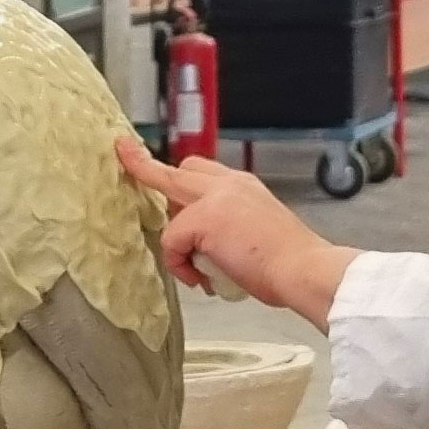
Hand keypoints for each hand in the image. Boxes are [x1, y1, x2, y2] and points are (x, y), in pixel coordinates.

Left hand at [118, 137, 359, 330]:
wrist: (303, 268)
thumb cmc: (287, 262)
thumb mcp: (256, 229)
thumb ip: (227, 224)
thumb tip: (199, 242)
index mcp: (243, 186)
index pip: (201, 168)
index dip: (173, 167)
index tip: (140, 149)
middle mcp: (229, 184)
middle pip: (179, 171)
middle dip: (149, 169)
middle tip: (125, 154)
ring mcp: (214, 198)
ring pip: (171, 207)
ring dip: (177, 242)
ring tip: (196, 270)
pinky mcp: (203, 218)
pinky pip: (172, 241)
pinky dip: (181, 265)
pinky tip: (200, 280)